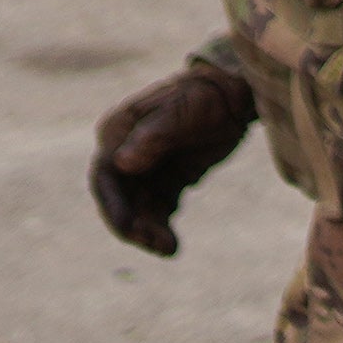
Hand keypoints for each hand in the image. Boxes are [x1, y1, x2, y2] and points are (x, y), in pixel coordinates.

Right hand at [89, 58, 257, 255]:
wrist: (236, 93)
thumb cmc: (204, 94)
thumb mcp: (181, 111)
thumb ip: (153, 136)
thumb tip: (122, 163)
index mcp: (117, 133)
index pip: (105, 177)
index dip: (113, 205)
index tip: (128, 228)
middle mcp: (125, 153)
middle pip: (120, 199)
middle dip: (133, 225)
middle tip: (155, 244)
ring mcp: (146, 168)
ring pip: (140, 208)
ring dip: (149, 230)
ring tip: (169, 249)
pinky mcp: (169, 179)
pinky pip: (160, 209)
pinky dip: (163, 226)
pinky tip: (173, 243)